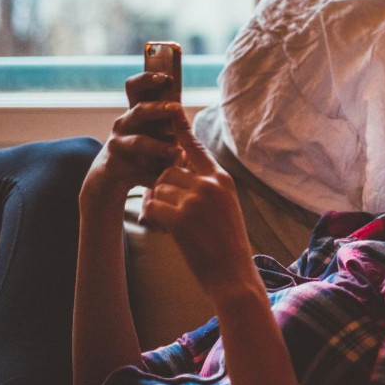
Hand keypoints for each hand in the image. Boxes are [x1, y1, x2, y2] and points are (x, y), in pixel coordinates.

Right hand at [83, 73, 181, 195]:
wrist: (112, 180)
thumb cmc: (144, 152)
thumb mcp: (158, 134)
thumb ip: (169, 122)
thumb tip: (182, 109)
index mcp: (136, 112)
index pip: (136, 88)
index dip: (147, 79)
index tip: (165, 76)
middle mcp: (125, 123)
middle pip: (139, 110)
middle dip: (158, 108)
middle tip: (175, 108)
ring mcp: (117, 144)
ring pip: (139, 142)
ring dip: (160, 147)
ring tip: (178, 154)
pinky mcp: (114, 165)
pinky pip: (136, 168)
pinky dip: (152, 174)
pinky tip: (163, 179)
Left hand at [140, 110, 258, 301]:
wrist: (233, 274)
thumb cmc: (227, 244)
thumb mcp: (224, 206)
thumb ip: (205, 186)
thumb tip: (173, 173)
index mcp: (221, 179)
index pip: (196, 148)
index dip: (181, 130)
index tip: (172, 110)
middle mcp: (209, 184)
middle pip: (168, 170)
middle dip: (163, 188)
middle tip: (171, 211)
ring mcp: (195, 199)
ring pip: (158, 187)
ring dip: (158, 204)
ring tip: (172, 225)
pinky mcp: (181, 217)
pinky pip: (152, 205)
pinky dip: (151, 218)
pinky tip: (163, 230)